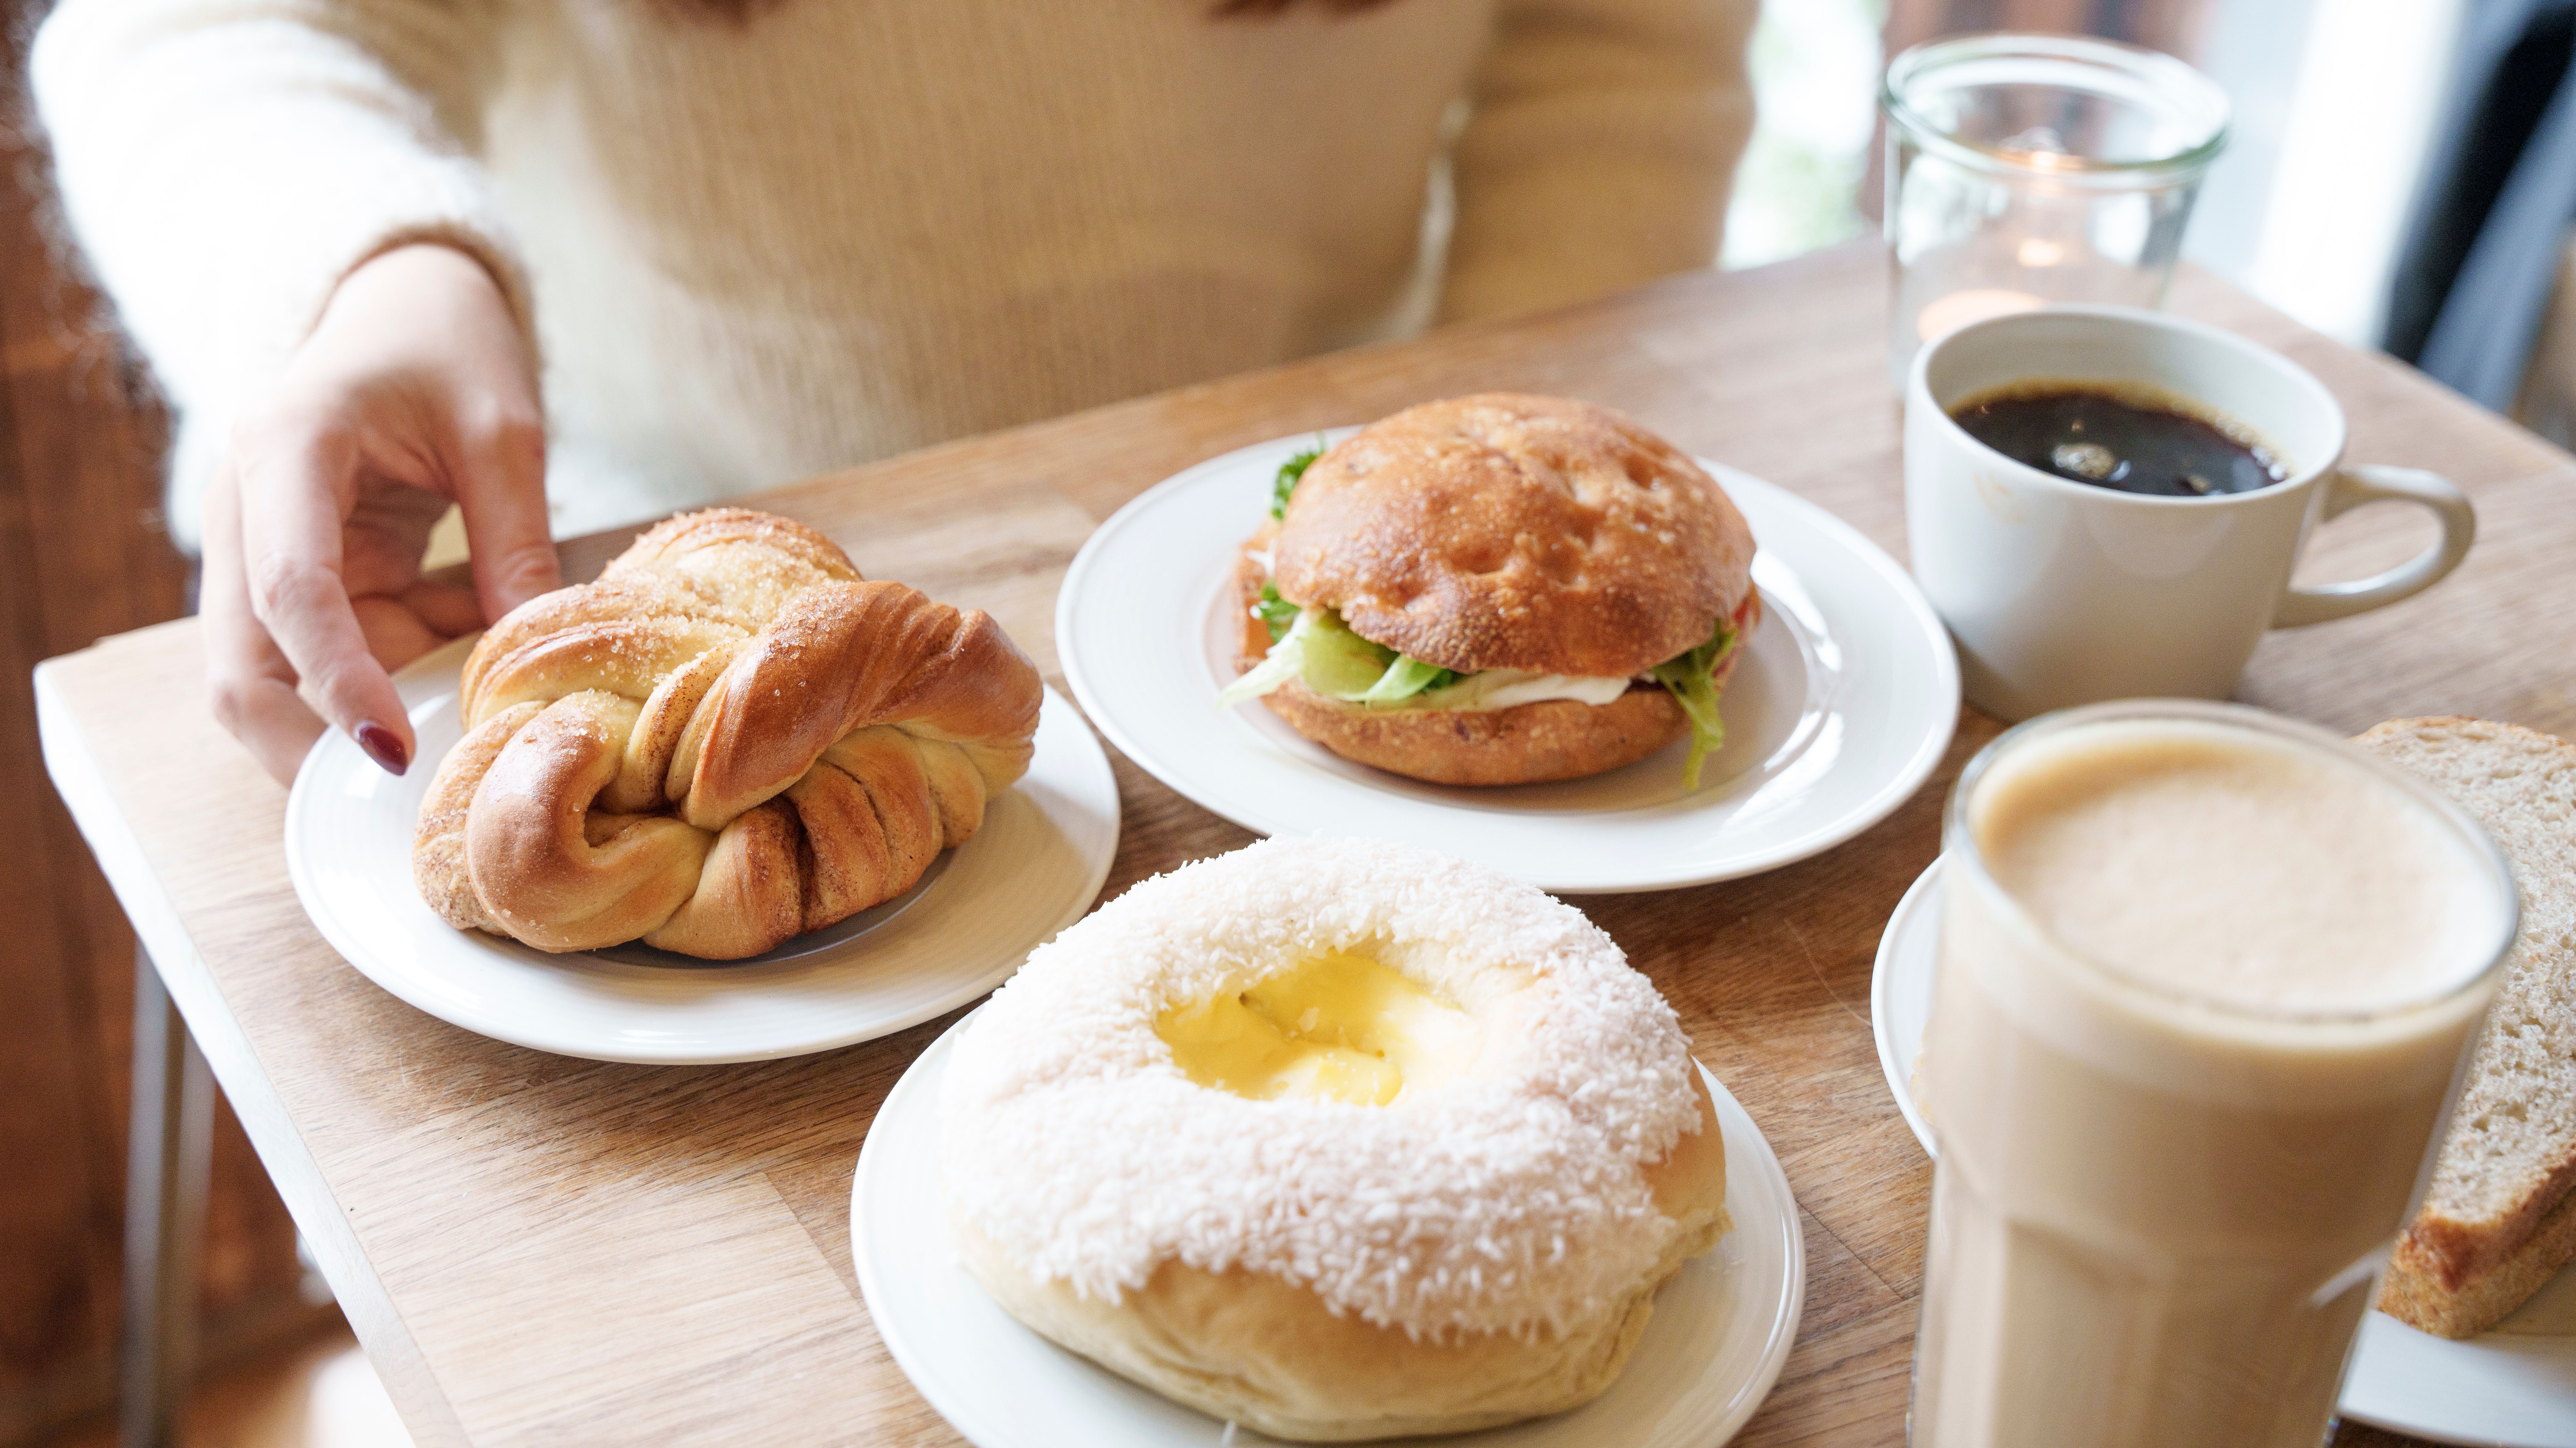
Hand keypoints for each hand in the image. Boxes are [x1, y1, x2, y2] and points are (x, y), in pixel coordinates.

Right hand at [202, 243, 559, 783]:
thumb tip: (533, 654)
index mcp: (285, 450)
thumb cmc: (449, 344)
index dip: (336, 683)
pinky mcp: (303, 573)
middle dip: (309, 744)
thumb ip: (516, 538)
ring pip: (281, 678)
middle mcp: (250, 509)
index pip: (290, 593)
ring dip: (365, 714)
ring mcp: (265, 547)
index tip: (391, 752)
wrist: (407, 301)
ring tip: (461, 727)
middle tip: (409, 796)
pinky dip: (398, 674)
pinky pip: (337, 653)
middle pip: (244, 666)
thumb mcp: (503, 428)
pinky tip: (467, 656)